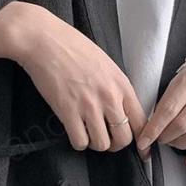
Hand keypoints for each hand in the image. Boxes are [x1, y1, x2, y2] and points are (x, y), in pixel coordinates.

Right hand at [0, 1, 146, 151]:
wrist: (44, 40)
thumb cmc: (73, 47)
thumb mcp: (107, 65)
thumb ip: (117, 88)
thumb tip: (122, 109)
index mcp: (122, 85)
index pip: (141, 121)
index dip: (140, 138)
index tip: (136, 146)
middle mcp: (109, 97)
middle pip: (124, 138)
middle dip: (116, 144)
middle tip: (107, 139)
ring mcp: (89, 105)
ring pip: (102, 144)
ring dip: (96, 143)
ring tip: (89, 135)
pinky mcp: (67, 111)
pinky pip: (80, 141)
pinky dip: (78, 142)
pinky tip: (75, 133)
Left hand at [136, 44, 185, 165]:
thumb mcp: (184, 74)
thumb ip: (171, 95)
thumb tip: (154, 123)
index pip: (168, 109)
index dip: (153, 129)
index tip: (143, 141)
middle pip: (183, 124)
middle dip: (166, 137)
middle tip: (160, 139)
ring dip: (182, 145)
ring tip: (174, 144)